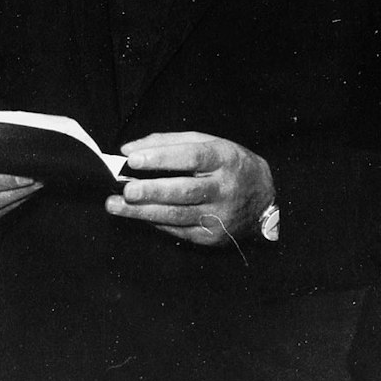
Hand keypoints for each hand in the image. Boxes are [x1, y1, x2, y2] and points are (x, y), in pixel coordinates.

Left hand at [103, 132, 272, 246]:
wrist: (264, 199)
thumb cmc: (229, 165)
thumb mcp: (209, 143)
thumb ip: (170, 143)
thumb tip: (129, 149)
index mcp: (226, 159)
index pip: (192, 157)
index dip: (162, 157)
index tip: (133, 159)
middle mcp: (225, 189)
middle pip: (185, 191)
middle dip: (152, 191)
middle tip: (125, 189)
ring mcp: (220, 216)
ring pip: (178, 216)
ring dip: (143, 212)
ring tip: (115, 206)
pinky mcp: (213, 237)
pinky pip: (179, 230)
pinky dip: (155, 222)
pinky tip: (137, 216)